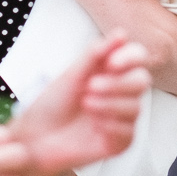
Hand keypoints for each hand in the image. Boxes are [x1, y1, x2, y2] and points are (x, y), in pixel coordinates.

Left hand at [7, 32, 151, 175]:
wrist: (34, 138)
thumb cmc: (51, 105)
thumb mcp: (71, 75)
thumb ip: (95, 54)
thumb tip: (121, 34)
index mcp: (110, 72)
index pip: (137, 58)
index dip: (131, 57)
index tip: (112, 63)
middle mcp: (120, 94)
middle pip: (142, 81)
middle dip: (118, 83)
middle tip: (91, 86)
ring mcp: (121, 118)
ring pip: (135, 107)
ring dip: (110, 104)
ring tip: (85, 104)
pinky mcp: (119, 141)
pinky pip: (128, 132)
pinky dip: (110, 126)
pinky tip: (93, 126)